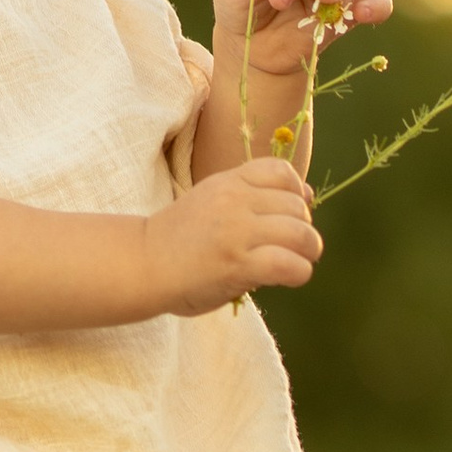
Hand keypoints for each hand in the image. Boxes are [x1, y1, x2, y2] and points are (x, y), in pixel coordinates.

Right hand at [143, 156, 321, 311]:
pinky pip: (289, 264)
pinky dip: (298, 273)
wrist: (143, 264)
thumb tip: (308, 194)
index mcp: (230, 181)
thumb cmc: (180, 239)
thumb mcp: (213, 200)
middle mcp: (235, 201)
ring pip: (301, 234)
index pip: (283, 173)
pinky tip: (287, 278)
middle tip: (289, 248)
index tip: (286, 216)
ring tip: (295, 262)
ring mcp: (237, 232)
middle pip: (298, 207)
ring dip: (308, 252)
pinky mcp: (238, 264)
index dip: (296, 195)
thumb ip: (254, 196)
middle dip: (303, 229)